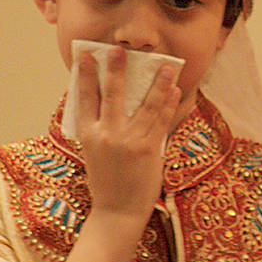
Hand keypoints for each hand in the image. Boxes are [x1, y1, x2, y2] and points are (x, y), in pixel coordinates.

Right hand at [75, 46, 181, 218]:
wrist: (117, 212)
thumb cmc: (107, 182)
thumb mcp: (95, 154)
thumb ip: (102, 130)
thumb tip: (113, 104)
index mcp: (88, 135)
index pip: (85, 99)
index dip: (86, 76)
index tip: (86, 56)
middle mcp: (106, 135)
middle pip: (113, 95)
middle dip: (116, 70)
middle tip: (118, 49)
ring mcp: (129, 141)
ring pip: (146, 104)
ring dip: (158, 83)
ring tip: (168, 66)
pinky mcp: (149, 149)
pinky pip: (162, 120)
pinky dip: (170, 103)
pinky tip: (175, 90)